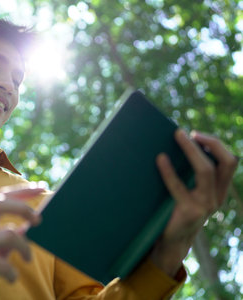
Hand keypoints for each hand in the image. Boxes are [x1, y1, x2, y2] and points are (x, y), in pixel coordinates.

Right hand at [0, 185, 43, 299]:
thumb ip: (5, 237)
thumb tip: (25, 228)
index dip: (21, 190)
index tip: (42, 186)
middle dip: (23, 207)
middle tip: (38, 220)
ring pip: (7, 234)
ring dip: (24, 246)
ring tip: (27, 258)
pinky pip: (2, 265)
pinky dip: (12, 272)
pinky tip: (11, 277)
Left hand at [150, 130, 237, 276]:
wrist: (170, 242)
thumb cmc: (174, 210)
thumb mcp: (187, 192)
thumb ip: (187, 175)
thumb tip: (170, 144)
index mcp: (218, 190)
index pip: (229, 162)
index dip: (216, 145)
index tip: (195, 134)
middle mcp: (217, 197)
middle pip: (226, 162)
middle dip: (210, 142)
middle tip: (185, 132)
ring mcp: (205, 205)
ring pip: (207, 171)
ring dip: (192, 150)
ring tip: (177, 136)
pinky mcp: (189, 212)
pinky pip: (179, 187)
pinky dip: (169, 171)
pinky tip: (160, 159)